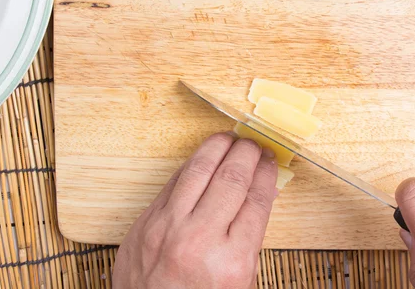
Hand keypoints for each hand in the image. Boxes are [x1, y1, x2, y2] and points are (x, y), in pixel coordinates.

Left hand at [113, 132, 277, 288]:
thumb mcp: (239, 281)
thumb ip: (249, 236)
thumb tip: (260, 192)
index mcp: (231, 261)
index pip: (256, 199)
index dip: (266, 173)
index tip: (270, 161)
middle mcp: (198, 240)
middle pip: (231, 178)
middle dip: (247, 153)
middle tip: (254, 145)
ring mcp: (166, 229)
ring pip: (198, 170)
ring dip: (217, 147)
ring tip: (230, 140)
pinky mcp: (144, 224)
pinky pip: (172, 183)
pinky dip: (192, 166)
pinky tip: (204, 159)